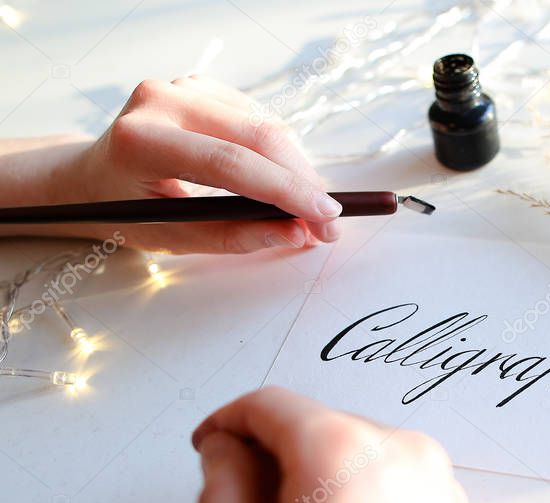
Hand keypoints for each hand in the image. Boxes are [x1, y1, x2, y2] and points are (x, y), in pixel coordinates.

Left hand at [0, 76, 341, 253]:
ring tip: (306, 208)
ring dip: (297, 169)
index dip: (286, 191)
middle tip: (329, 222)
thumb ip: (236, 237)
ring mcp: (182, 86)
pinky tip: (276, 179)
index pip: (230, 162)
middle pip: (259, 136)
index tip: (325, 218)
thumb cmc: (125, 211)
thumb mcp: (172, 238)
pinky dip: (279, 153)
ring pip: (266, 125)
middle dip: (304, 182)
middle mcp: (161, 100)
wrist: (89, 177)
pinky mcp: (201, 85)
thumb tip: (296, 234)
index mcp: (142, 140)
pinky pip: (259, 118)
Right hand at [190, 387, 497, 502]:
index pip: (269, 403)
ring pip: (352, 457)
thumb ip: (218, 496)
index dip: (226, 424)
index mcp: (347, 454)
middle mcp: (405, 455)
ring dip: (311, 487)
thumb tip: (223, 455)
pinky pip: (387, 486)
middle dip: (270, 461)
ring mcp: (437, 486)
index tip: (210, 449)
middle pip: (314, 425)